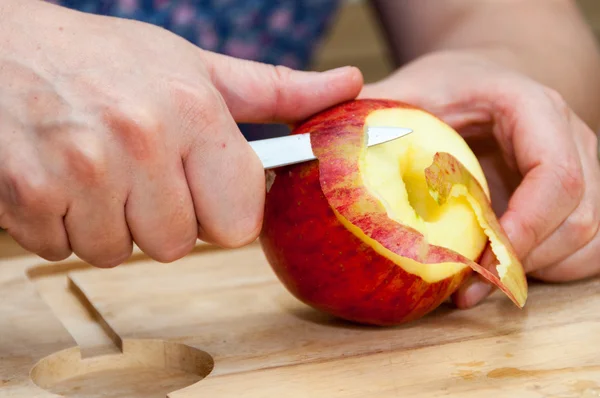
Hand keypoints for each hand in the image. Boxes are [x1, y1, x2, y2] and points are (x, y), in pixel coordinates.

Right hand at [0, 1, 362, 266]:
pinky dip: (62, 225)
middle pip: (177, 244)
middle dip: (159, 217)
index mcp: (195, 112)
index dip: (220, 211)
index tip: (199, 186)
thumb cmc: (104, 59)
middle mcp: (142, 140)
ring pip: (118, 253)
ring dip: (108, 222)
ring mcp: (81, 170)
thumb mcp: (193, 66)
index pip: (239, 222)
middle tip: (136, 171)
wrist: (1, 47)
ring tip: (93, 169)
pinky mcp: (28, 196)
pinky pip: (65, 250)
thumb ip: (276, 89)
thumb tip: (347, 84)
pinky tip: (57, 178)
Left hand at [360, 50, 599, 307]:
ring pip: (588, 241)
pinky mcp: (577, 198)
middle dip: (521, 263)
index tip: (477, 263)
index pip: (554, 175)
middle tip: (463, 289)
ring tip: (475, 285)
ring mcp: (583, 170)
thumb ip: (371, 114)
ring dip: (533, 273)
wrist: (484, 82)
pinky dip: (545, 270)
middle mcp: (571, 140)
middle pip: (579, 218)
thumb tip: (312, 145)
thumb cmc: (449, 85)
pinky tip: (498, 271)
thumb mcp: (409, 89)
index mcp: (532, 109)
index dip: (523, 228)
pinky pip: (585, 248)